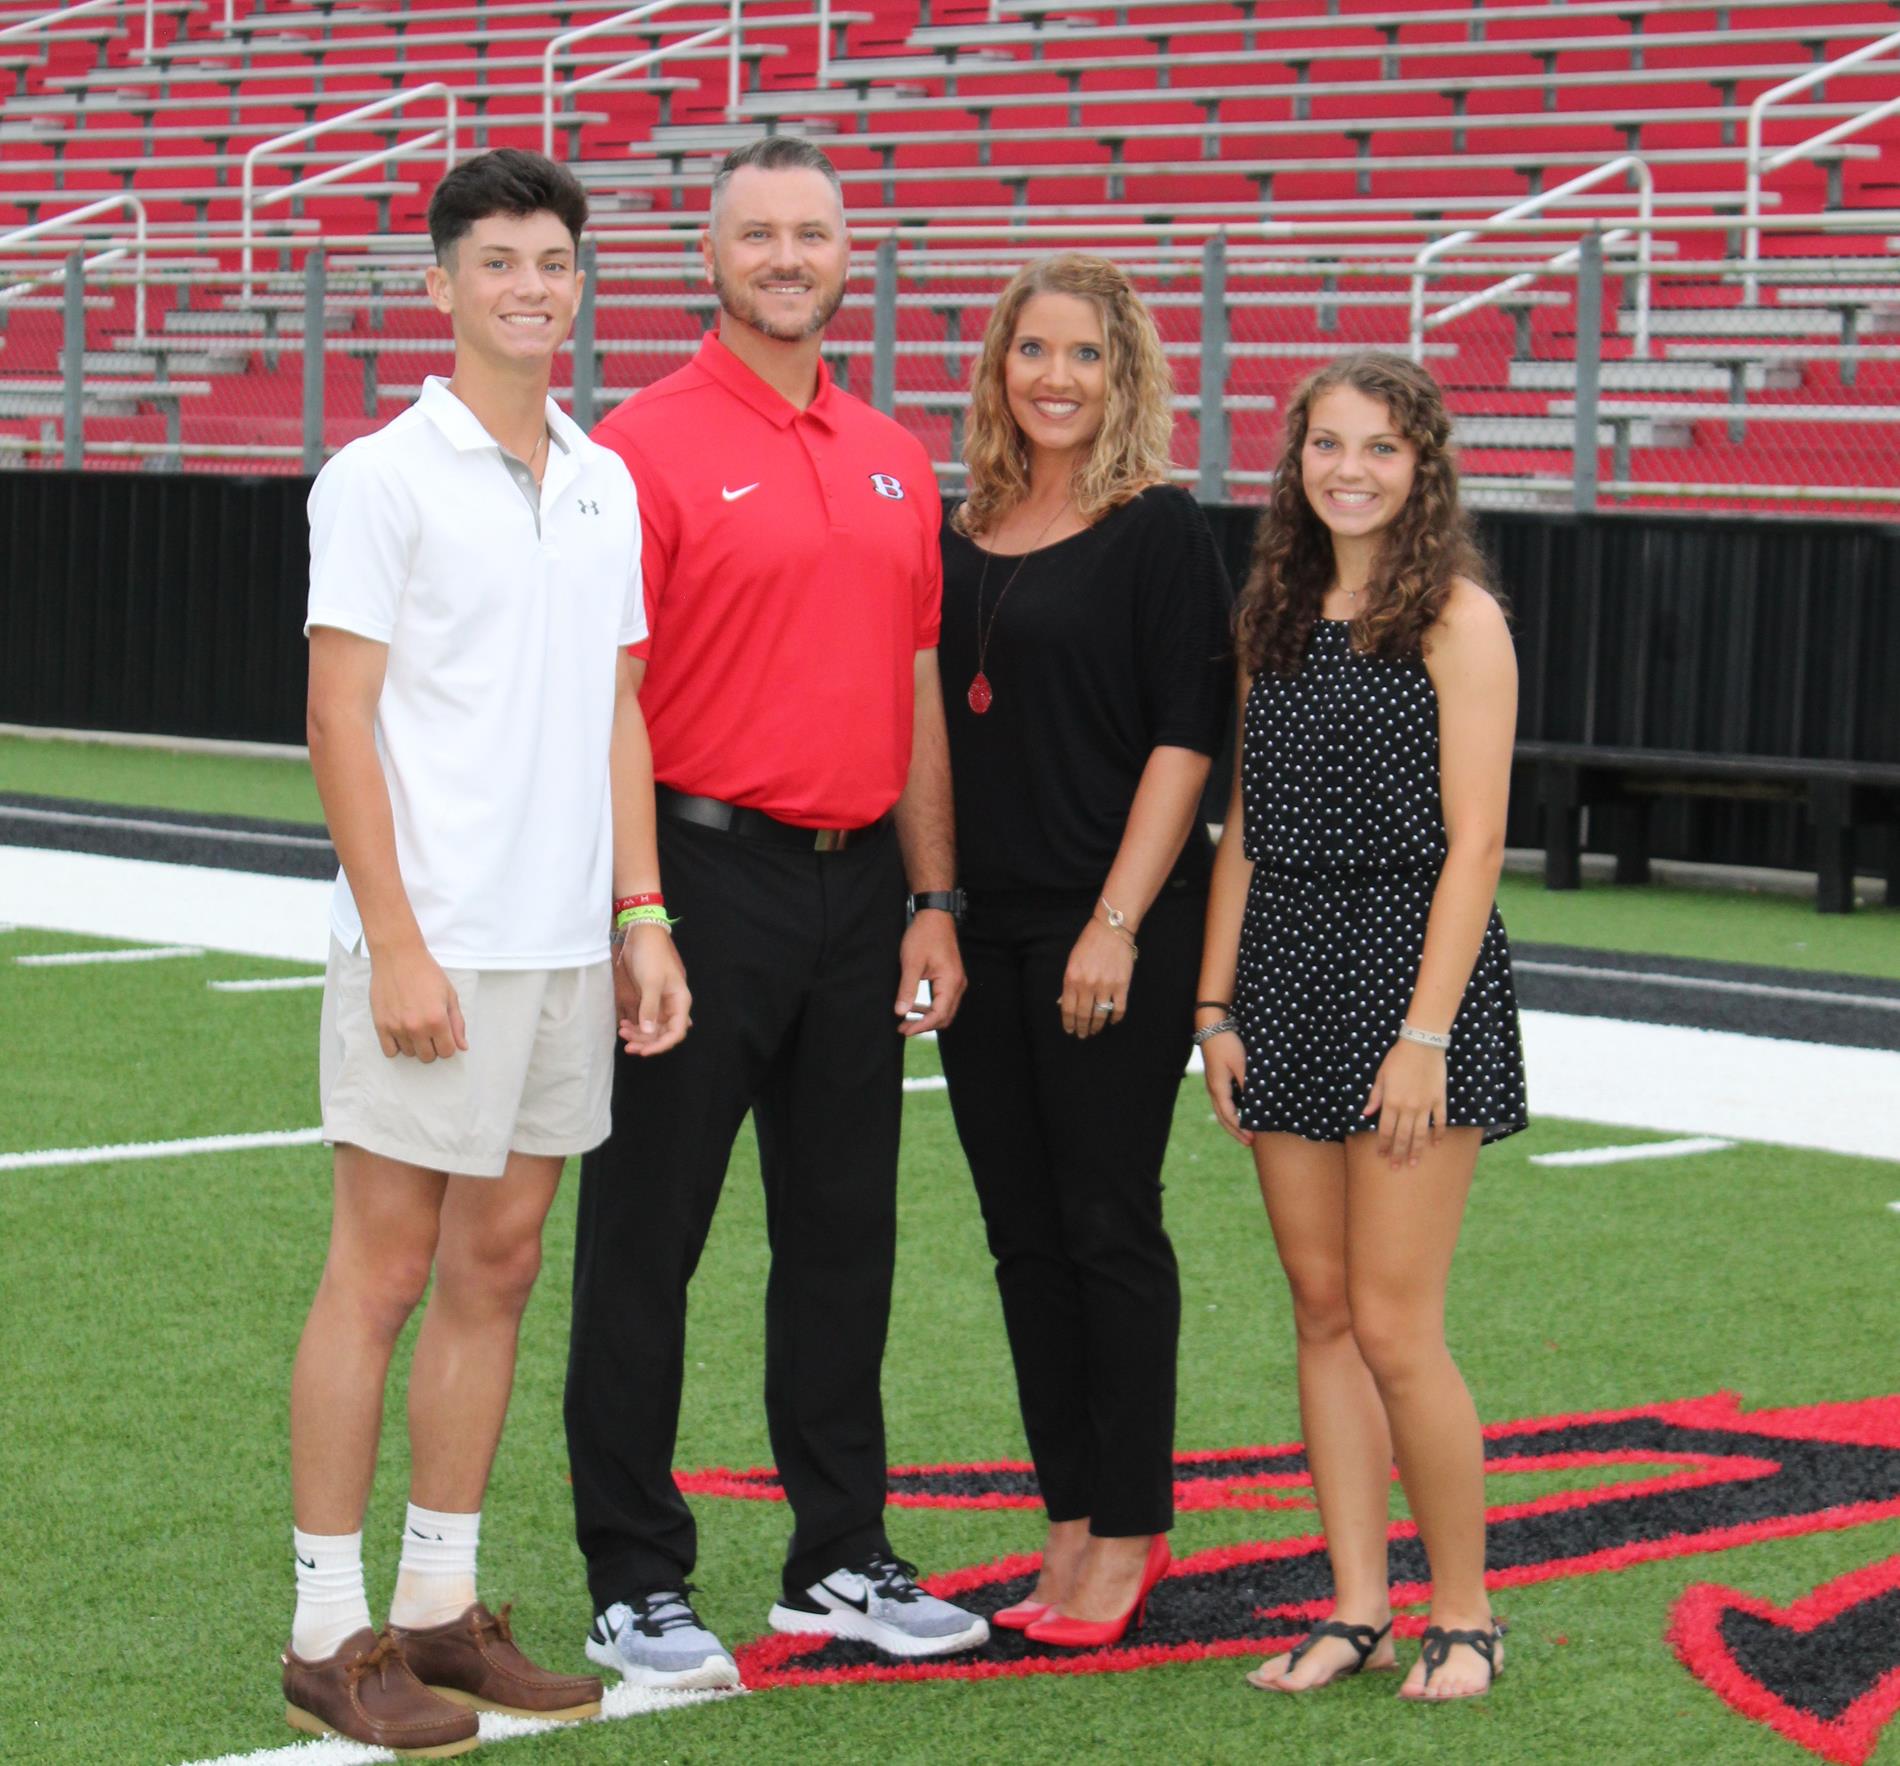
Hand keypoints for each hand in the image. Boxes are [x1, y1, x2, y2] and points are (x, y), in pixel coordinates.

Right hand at [368, 940, 466, 1061]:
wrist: (398, 956)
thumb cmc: (427, 973)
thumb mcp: (450, 995)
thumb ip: (457, 1023)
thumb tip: (463, 1047)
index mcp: (437, 1020)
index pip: (447, 1052)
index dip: (448, 1045)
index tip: (444, 1036)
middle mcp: (417, 1028)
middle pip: (428, 1057)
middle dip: (432, 1047)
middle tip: (430, 1030)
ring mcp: (397, 1028)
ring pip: (409, 1054)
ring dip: (414, 1045)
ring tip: (414, 1025)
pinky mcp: (380, 1025)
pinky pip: (389, 1051)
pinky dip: (396, 1046)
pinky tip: (401, 1032)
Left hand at [617, 926, 691, 1055]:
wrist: (641, 935)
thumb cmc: (651, 957)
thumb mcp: (651, 982)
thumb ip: (649, 1008)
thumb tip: (648, 1032)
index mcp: (680, 1001)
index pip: (676, 1032)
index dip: (661, 1045)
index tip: (644, 1051)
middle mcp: (673, 1006)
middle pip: (663, 1033)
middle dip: (646, 1042)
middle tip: (627, 1045)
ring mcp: (661, 1003)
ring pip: (652, 1028)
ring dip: (638, 1034)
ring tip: (622, 1031)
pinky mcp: (649, 999)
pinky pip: (644, 1019)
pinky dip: (635, 1025)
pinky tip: (623, 1024)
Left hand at [896, 908, 964, 1034]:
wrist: (934, 916)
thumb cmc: (924, 935)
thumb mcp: (911, 963)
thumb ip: (907, 989)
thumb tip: (901, 1012)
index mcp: (951, 982)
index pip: (939, 1014)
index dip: (921, 1026)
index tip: (904, 1030)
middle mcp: (958, 984)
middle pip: (945, 1016)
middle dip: (925, 1026)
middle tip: (903, 1029)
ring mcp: (957, 981)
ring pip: (946, 1010)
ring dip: (928, 1018)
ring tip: (907, 1020)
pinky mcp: (952, 977)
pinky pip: (944, 1000)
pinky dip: (931, 1007)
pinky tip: (915, 1007)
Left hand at [1058, 917, 1134, 1038]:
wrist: (1111, 929)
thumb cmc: (1089, 943)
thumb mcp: (1072, 961)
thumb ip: (1069, 983)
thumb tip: (1065, 1003)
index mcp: (1072, 978)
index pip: (1068, 1009)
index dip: (1068, 1023)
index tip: (1070, 1030)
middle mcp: (1088, 985)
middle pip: (1083, 1015)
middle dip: (1082, 1028)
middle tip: (1082, 1035)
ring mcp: (1106, 986)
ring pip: (1100, 1015)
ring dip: (1097, 1026)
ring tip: (1095, 1031)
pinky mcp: (1122, 985)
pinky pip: (1119, 1009)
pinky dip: (1115, 1018)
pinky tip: (1112, 1021)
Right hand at [1200, 1026, 1251, 1146]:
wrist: (1211, 1026)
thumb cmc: (1226, 1043)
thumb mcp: (1241, 1063)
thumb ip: (1248, 1084)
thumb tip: (1257, 1103)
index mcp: (1219, 1088)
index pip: (1229, 1116)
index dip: (1240, 1129)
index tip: (1252, 1139)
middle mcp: (1214, 1089)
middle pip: (1223, 1117)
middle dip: (1235, 1131)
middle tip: (1249, 1142)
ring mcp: (1213, 1084)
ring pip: (1222, 1110)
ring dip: (1233, 1122)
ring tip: (1245, 1131)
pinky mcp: (1216, 1078)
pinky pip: (1223, 1101)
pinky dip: (1231, 1111)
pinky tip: (1241, 1111)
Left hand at [1362, 1037, 1447, 1167]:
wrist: (1422, 1045)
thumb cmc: (1398, 1059)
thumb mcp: (1381, 1076)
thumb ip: (1375, 1097)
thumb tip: (1366, 1114)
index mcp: (1391, 1102)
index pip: (1385, 1130)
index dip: (1383, 1145)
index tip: (1382, 1156)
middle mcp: (1408, 1108)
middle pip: (1402, 1136)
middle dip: (1398, 1153)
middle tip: (1396, 1167)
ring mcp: (1425, 1106)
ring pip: (1420, 1134)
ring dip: (1416, 1150)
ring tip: (1414, 1163)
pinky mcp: (1439, 1100)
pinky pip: (1440, 1121)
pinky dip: (1438, 1134)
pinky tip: (1436, 1144)